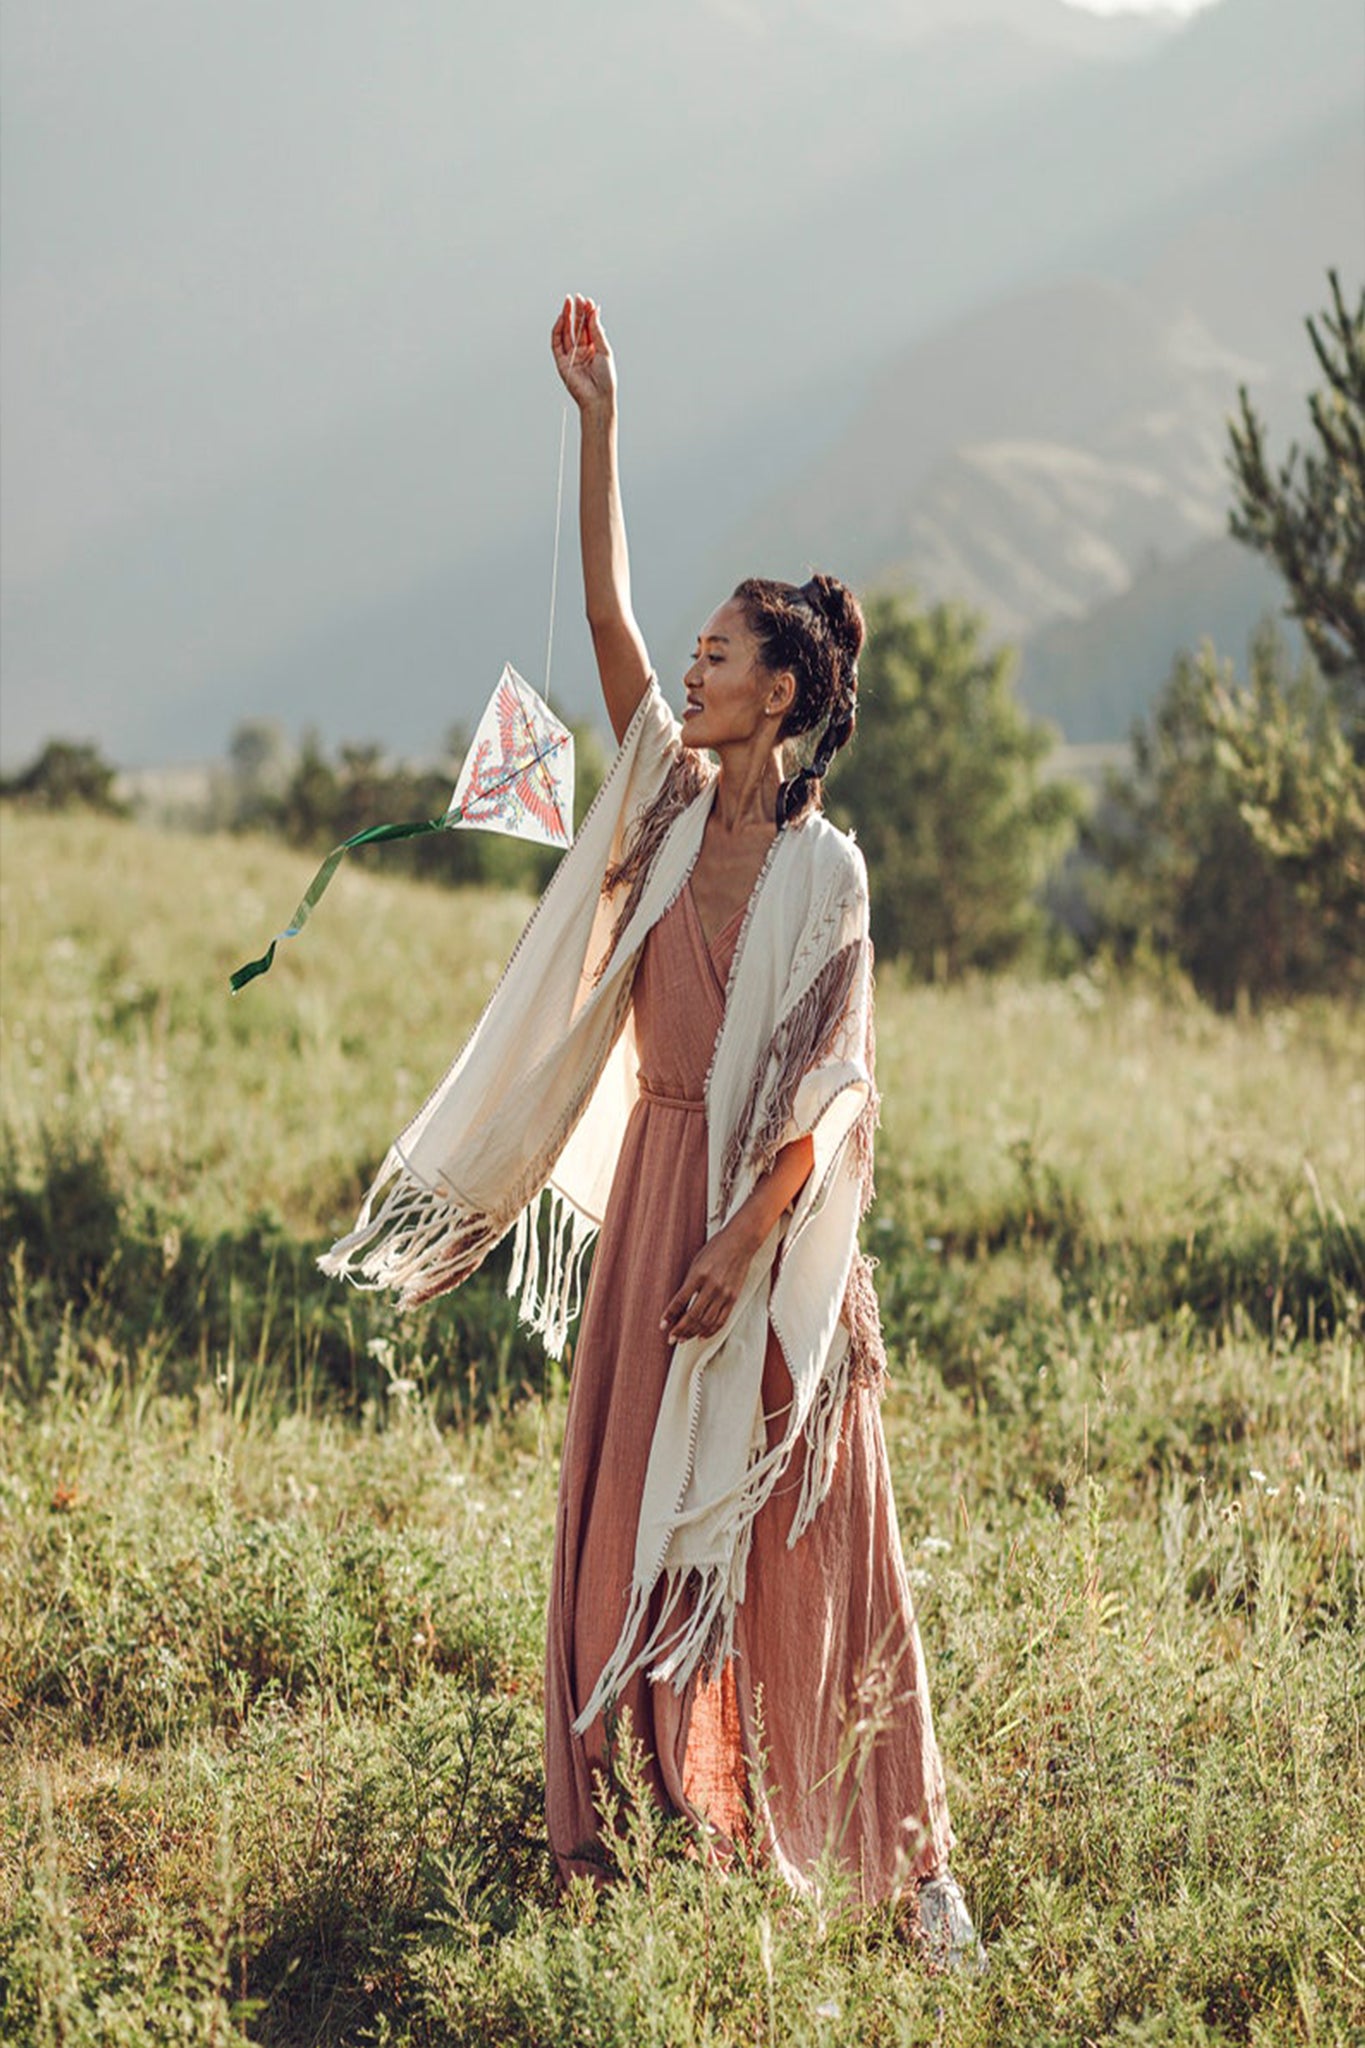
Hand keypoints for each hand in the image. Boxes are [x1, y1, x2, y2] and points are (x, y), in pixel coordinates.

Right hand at [551, 293, 615, 411]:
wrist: (598, 397)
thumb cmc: (606, 378)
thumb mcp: (604, 350)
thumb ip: (596, 331)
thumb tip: (594, 311)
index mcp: (594, 348)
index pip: (589, 327)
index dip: (588, 314)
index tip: (588, 302)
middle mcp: (582, 350)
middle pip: (577, 327)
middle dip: (577, 312)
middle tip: (577, 298)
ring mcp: (571, 355)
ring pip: (566, 332)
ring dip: (567, 317)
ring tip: (568, 302)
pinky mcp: (561, 361)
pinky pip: (557, 343)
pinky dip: (558, 330)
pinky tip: (562, 318)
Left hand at [660, 1217, 760, 1344]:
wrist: (740, 1242)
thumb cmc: (715, 1249)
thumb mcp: (696, 1262)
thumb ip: (689, 1283)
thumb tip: (679, 1306)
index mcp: (699, 1274)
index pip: (680, 1301)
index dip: (670, 1315)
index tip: (662, 1325)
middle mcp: (712, 1286)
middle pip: (693, 1315)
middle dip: (680, 1329)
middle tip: (671, 1338)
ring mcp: (724, 1293)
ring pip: (706, 1321)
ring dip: (693, 1333)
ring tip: (683, 1339)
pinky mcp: (734, 1298)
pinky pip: (721, 1320)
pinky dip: (710, 1331)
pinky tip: (701, 1336)